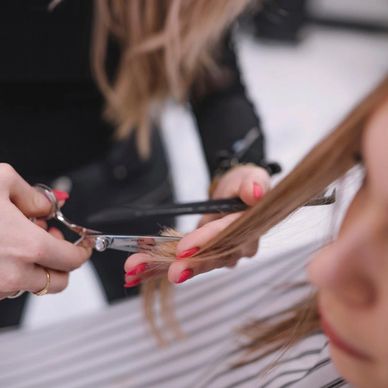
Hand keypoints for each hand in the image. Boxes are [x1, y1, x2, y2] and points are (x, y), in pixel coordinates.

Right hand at [0, 164, 90, 299]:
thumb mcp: (1, 181)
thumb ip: (34, 196)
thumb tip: (48, 206)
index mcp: (27, 246)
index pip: (72, 260)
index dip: (83, 251)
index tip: (84, 244)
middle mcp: (12, 273)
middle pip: (58, 282)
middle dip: (61, 262)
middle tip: (50, 238)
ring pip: (32, 285)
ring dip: (35, 265)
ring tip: (19, 238)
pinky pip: (6, 287)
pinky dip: (12, 271)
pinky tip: (1, 248)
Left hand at [124, 165, 269, 285]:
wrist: (236, 194)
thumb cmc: (244, 185)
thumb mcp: (251, 177)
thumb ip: (253, 184)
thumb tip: (254, 193)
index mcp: (248, 229)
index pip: (226, 236)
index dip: (205, 242)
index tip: (183, 249)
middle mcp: (234, 247)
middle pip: (209, 258)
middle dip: (185, 266)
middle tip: (165, 273)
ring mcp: (217, 254)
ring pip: (189, 263)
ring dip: (160, 267)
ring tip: (134, 270)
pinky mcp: (200, 254)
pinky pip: (178, 262)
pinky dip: (155, 268)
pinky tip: (134, 274)